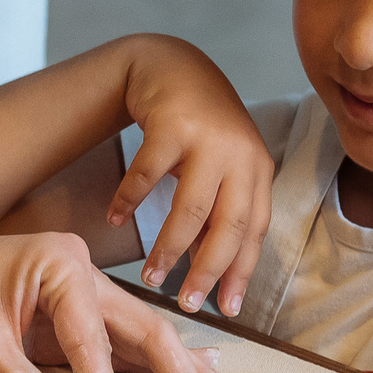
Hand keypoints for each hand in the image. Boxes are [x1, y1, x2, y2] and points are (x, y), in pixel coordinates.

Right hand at [113, 41, 274, 316]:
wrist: (173, 64)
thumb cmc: (199, 126)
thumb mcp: (222, 166)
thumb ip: (219, 210)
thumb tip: (208, 271)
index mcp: (257, 170)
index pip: (254, 232)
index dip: (241, 272)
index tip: (228, 309)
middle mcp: (240, 155)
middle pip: (228, 226)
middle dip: (207, 271)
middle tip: (188, 304)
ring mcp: (207, 139)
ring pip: (190, 208)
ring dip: (168, 248)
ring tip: (150, 277)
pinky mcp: (171, 124)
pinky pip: (147, 175)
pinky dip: (129, 201)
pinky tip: (115, 218)